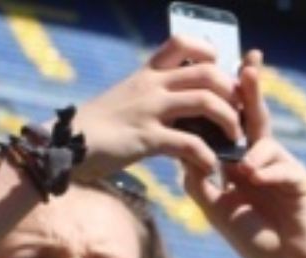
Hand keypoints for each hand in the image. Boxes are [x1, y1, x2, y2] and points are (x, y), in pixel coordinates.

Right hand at [73, 36, 242, 179]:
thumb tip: (176, 106)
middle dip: (232, 93)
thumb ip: (149, 97)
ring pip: (205, 102)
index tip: (221, 73)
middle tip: (239, 113)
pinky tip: (209, 167)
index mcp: (145, 74)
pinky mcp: (147, 139)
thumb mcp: (124, 101)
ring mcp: (149, 111)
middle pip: (207, 73)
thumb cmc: (95, 129)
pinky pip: (189, 143)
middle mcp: (150, 86)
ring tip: (234, 139)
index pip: (182, 43)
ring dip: (228, 121)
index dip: (209, 52)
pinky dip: (206, 156)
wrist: (66, 146)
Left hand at [182, 50, 305, 257]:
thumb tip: (182, 149)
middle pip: (253, 118)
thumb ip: (197, 179)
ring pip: (266, 142)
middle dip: (251, 90)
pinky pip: (283, 166)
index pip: (230, 127)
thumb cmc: (245, 234)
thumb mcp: (213, 206)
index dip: (225, 103)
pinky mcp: (299, 178)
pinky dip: (268, 173)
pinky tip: (258, 182)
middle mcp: (260, 159)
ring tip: (244, 172)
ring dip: (253, 155)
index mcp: (239, 162)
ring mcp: (281, 166)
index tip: (215, 77)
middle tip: (249, 62)